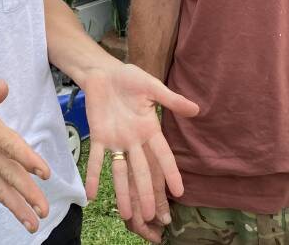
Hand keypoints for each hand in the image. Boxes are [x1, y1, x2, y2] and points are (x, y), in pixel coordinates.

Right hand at [0, 74, 51, 234]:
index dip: (26, 158)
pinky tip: (19, 213)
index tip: (44, 172)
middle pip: (8, 173)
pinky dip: (7, 201)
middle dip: (27, 193)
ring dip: (17, 206)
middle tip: (44, 210)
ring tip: (33, 223)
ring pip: (1, 187)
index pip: (9, 145)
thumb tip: (3, 89)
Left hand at [81, 63, 198, 222]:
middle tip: (151, 215)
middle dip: (146, 192)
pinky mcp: (98, 136)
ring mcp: (116, 140)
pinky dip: (93, 176)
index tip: (179, 192)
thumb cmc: (130, 78)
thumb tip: (196, 109)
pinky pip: (96, 159)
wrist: (104, 72)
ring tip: (126, 215)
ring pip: (120, 171)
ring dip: (122, 192)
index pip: (163, 155)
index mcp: (149, 129)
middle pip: (142, 171)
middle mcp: (134, 140)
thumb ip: (171, 100)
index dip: (171, 173)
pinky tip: (91, 194)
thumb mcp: (152, 87)